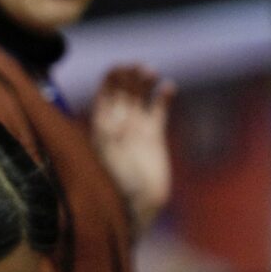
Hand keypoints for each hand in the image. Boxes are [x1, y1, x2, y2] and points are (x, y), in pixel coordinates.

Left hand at [90, 64, 175, 235]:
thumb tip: (105, 109)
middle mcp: (118, 123)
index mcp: (101, 126)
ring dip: (144, 81)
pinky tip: (169, 86)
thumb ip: (108, 131)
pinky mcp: (155, 135)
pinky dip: (163, 97)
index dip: (111, 79)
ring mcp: (137, 127)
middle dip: (129, 77)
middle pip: (123, 91)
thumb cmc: (118, 183)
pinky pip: (159, 110)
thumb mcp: (107, 154)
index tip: (119, 68)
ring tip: (151, 72)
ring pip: (140, 96)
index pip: (104, 94)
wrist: (139, 203)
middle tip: (138, 68)